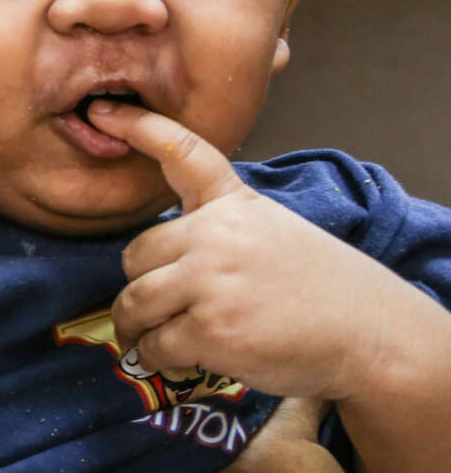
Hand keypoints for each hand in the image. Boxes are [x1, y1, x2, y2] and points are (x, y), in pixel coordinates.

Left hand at [89, 100, 407, 400]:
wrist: (371, 333)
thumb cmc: (321, 289)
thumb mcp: (274, 232)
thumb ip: (220, 230)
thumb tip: (161, 258)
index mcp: (234, 205)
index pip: (183, 154)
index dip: (139, 128)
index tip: (100, 112)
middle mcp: (217, 235)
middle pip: (135, 255)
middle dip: (142, 286)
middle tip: (160, 311)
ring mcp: (211, 281)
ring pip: (135, 302)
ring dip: (138, 328)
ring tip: (157, 340)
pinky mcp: (210, 328)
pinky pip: (154, 343)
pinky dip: (159, 358)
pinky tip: (182, 360)